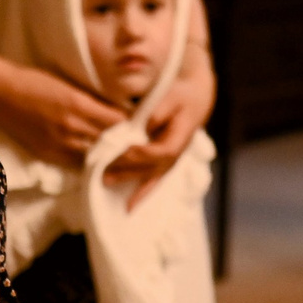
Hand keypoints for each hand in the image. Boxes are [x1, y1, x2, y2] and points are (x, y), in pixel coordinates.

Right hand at [0, 51, 127, 165]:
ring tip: (120, 156)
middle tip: (135, 144)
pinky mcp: (48, 154)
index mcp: (79, 104)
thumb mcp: (69, 85)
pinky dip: (88, 163)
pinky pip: (76, 165)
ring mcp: (59, 143)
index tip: (135, 124)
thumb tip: (115, 110)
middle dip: (123, 143)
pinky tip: (96, 162)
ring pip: (95, 157)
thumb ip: (91, 100)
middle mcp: (72, 127)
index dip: (128, 124)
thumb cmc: (35, 82)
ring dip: (108, 156)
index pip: (117, 121)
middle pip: (109, 141)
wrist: (2, 94)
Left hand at [104, 52, 213, 209]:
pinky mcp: (164, 161)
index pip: (162, 151)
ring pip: (152, 176)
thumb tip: (147, 128)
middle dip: (129, 171)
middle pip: (154, 168)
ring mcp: (172, 160)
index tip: (126, 150)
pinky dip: (142, 192)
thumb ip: (160, 111)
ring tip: (107, 183)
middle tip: (106, 173)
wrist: (195, 98)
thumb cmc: (182, 95)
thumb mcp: (173, 95)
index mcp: (181, 137)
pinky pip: (153, 180)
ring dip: (130, 182)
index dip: (144, 153)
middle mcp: (177, 153)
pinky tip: (129, 207)